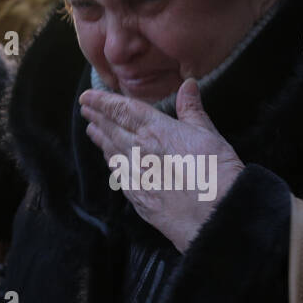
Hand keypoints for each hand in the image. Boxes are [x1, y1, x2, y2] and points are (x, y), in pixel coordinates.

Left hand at [80, 78, 243, 252]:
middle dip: (98, 118)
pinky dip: (112, 164)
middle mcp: (141, 151)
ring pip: (113, 152)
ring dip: (101, 140)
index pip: (123, 111)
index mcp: (157, 131)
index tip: (88, 96)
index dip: (103, 102)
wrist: (214, 218)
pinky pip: (119, 175)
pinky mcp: (139, 198)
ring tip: (92, 130)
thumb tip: (188, 85)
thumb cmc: (217, 174)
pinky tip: (110, 161)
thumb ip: (193, 110)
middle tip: (85, 110)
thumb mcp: (209, 135)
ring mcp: (137, 176)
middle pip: (113, 130)